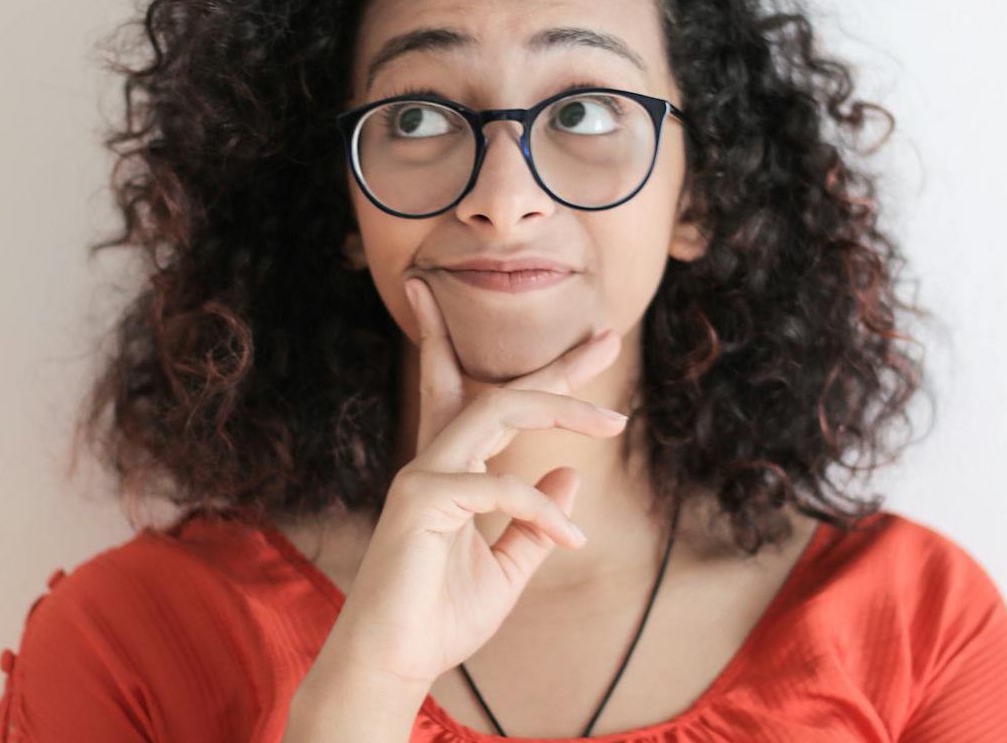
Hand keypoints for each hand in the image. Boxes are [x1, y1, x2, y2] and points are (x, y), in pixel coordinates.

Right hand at [314, 276, 628, 692]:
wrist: (393, 664)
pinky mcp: (420, 501)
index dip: (543, 379)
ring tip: (613, 423)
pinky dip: (541, 509)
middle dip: (556, 368)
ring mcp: (424, 476)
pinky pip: (498, 487)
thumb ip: (535, 522)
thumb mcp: (507, 569)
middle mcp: (436, 462)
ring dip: (560, 410)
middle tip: (609, 342)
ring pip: (497, 412)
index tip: (595, 351)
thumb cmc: (440, 617)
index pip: (495, 407)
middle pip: (500, 393)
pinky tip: (571, 539)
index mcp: (454, 473)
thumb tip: (570, 472)